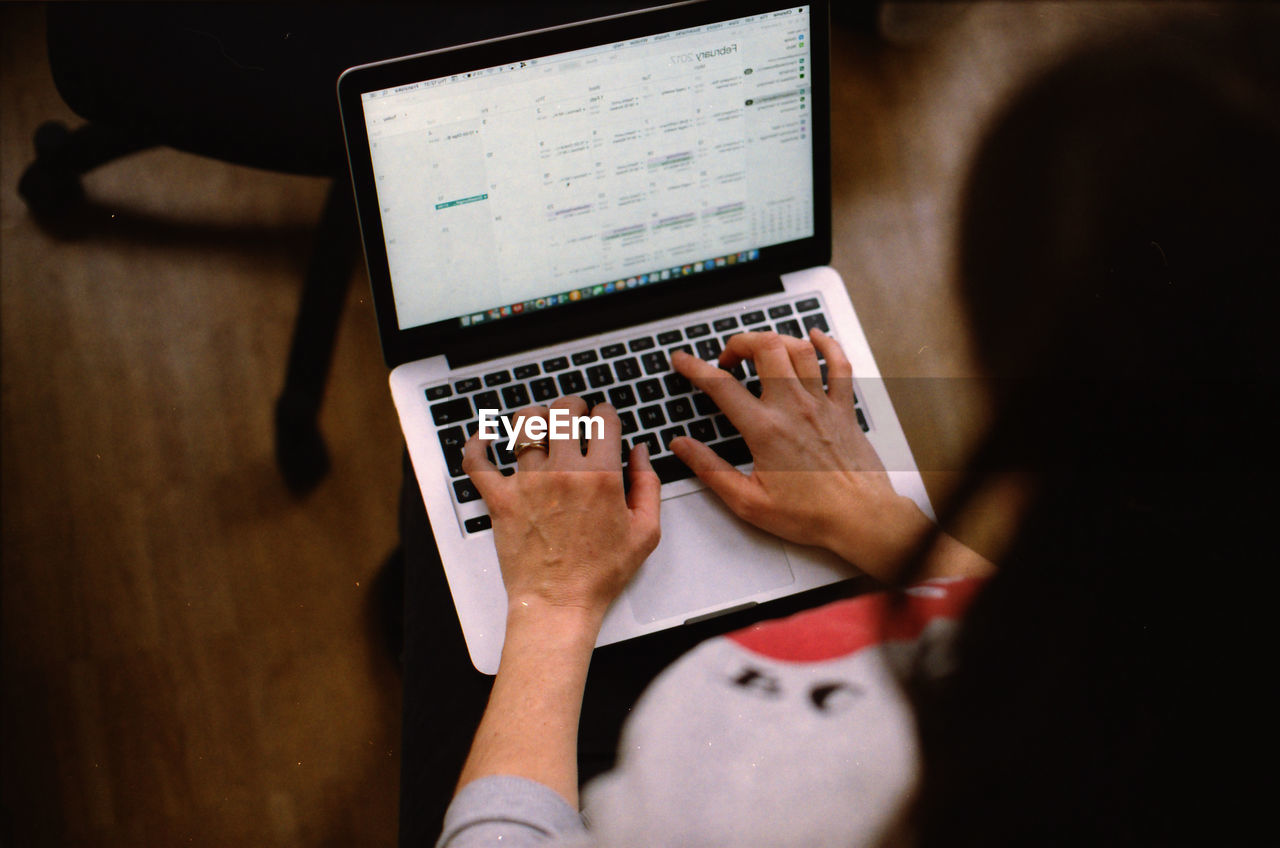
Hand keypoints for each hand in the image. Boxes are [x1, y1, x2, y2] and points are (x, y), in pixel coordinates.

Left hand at [463, 396, 661, 618]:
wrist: (559, 603)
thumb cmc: (600, 574)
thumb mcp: (645, 532)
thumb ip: (649, 485)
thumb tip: (640, 452)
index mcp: (601, 476)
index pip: (604, 419)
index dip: (606, 412)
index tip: (604, 418)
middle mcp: (563, 472)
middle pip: (563, 411)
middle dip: (573, 404)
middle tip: (575, 412)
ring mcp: (527, 483)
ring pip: (524, 425)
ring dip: (534, 417)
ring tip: (540, 423)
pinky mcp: (500, 499)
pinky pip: (477, 462)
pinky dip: (477, 444)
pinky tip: (484, 437)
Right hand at [670, 329, 933, 580]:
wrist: (860, 519)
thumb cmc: (810, 515)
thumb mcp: (748, 501)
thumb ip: (710, 469)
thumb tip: (682, 447)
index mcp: (765, 430)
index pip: (721, 386)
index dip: (695, 368)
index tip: (682, 361)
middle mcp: (794, 408)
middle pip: (765, 348)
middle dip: (740, 342)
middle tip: (728, 358)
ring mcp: (822, 405)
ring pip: (800, 349)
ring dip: (776, 340)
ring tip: (761, 349)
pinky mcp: (844, 409)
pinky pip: (840, 364)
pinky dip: (828, 344)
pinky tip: (816, 337)